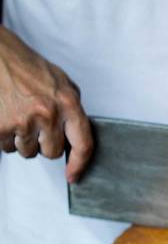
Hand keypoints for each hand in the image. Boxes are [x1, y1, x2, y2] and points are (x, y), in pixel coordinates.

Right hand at [0, 27, 92, 181]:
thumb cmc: (29, 67)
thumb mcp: (62, 83)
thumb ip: (72, 110)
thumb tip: (76, 138)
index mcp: (68, 103)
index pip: (83, 143)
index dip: (79, 164)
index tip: (74, 176)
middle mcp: (48, 114)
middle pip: (52, 152)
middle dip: (45, 144)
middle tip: (37, 125)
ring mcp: (23, 121)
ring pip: (28, 152)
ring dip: (24, 141)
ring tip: (20, 117)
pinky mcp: (1, 126)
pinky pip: (7, 147)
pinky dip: (6, 138)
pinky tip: (6, 118)